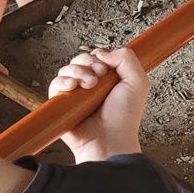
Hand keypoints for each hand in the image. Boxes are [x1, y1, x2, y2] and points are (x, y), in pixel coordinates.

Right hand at [48, 47, 148, 161]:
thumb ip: (127, 58)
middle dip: (88, 63)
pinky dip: (62, 81)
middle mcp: (92, 84)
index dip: (100, 57)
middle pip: (81, 59)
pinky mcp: (63, 104)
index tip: (107, 69)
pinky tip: (72, 87)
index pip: (97, 55)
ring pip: (67, 69)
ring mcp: (77, 94)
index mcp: (109, 78)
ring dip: (77, 71)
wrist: (109, 140)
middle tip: (98, 77)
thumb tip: (102, 52)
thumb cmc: (124, 118)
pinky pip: (55, 84)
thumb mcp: (138, 83)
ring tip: (88, 85)